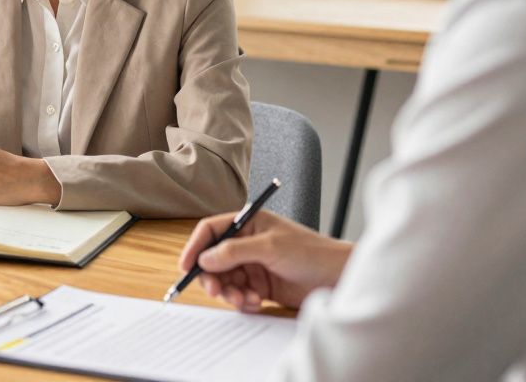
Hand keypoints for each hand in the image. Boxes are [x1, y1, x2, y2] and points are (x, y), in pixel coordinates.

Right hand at [177, 211, 352, 311]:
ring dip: (230, 292)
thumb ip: (234, 252)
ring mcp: (253, 265)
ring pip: (226, 280)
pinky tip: (257, 302)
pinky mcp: (261, 285)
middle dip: (213, 277)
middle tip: (217, 291)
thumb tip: (204, 259)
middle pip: (214, 259)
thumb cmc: (311, 252)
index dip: (195, 247)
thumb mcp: (269, 248)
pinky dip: (243, 301)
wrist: (339, 278)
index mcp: (248, 223)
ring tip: (246, 300)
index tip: (186, 266)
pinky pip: (240, 294)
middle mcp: (247, 243)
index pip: (211, 230)